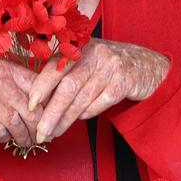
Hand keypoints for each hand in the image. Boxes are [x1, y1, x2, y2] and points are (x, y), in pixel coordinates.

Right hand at [0, 54, 40, 156]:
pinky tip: (7, 140)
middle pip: (32, 109)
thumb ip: (7, 75)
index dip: (48, 103)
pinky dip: (6, 138)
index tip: (51, 114)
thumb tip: (33, 89)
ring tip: (28, 141)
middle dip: (40, 125)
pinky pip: (0, 132)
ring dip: (25, 136)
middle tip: (44, 134)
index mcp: (4, 67)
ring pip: (18, 124)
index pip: (38, 85)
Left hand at [27, 38, 169, 142]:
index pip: (55, 66)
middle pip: (67, 86)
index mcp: (81, 47)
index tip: (30, 105)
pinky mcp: (125, 81)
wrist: (150, 66)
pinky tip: (79, 120)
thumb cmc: (111, 67)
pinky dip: (88, 113)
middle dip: (51, 111)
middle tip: (40, 131)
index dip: (41, 86)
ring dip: (66, 119)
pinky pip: (101, 102)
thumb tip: (38, 98)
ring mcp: (111, 66)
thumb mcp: (89, 61)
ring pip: (82, 97)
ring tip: (54, 133)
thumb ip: (67, 72)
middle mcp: (95, 53)